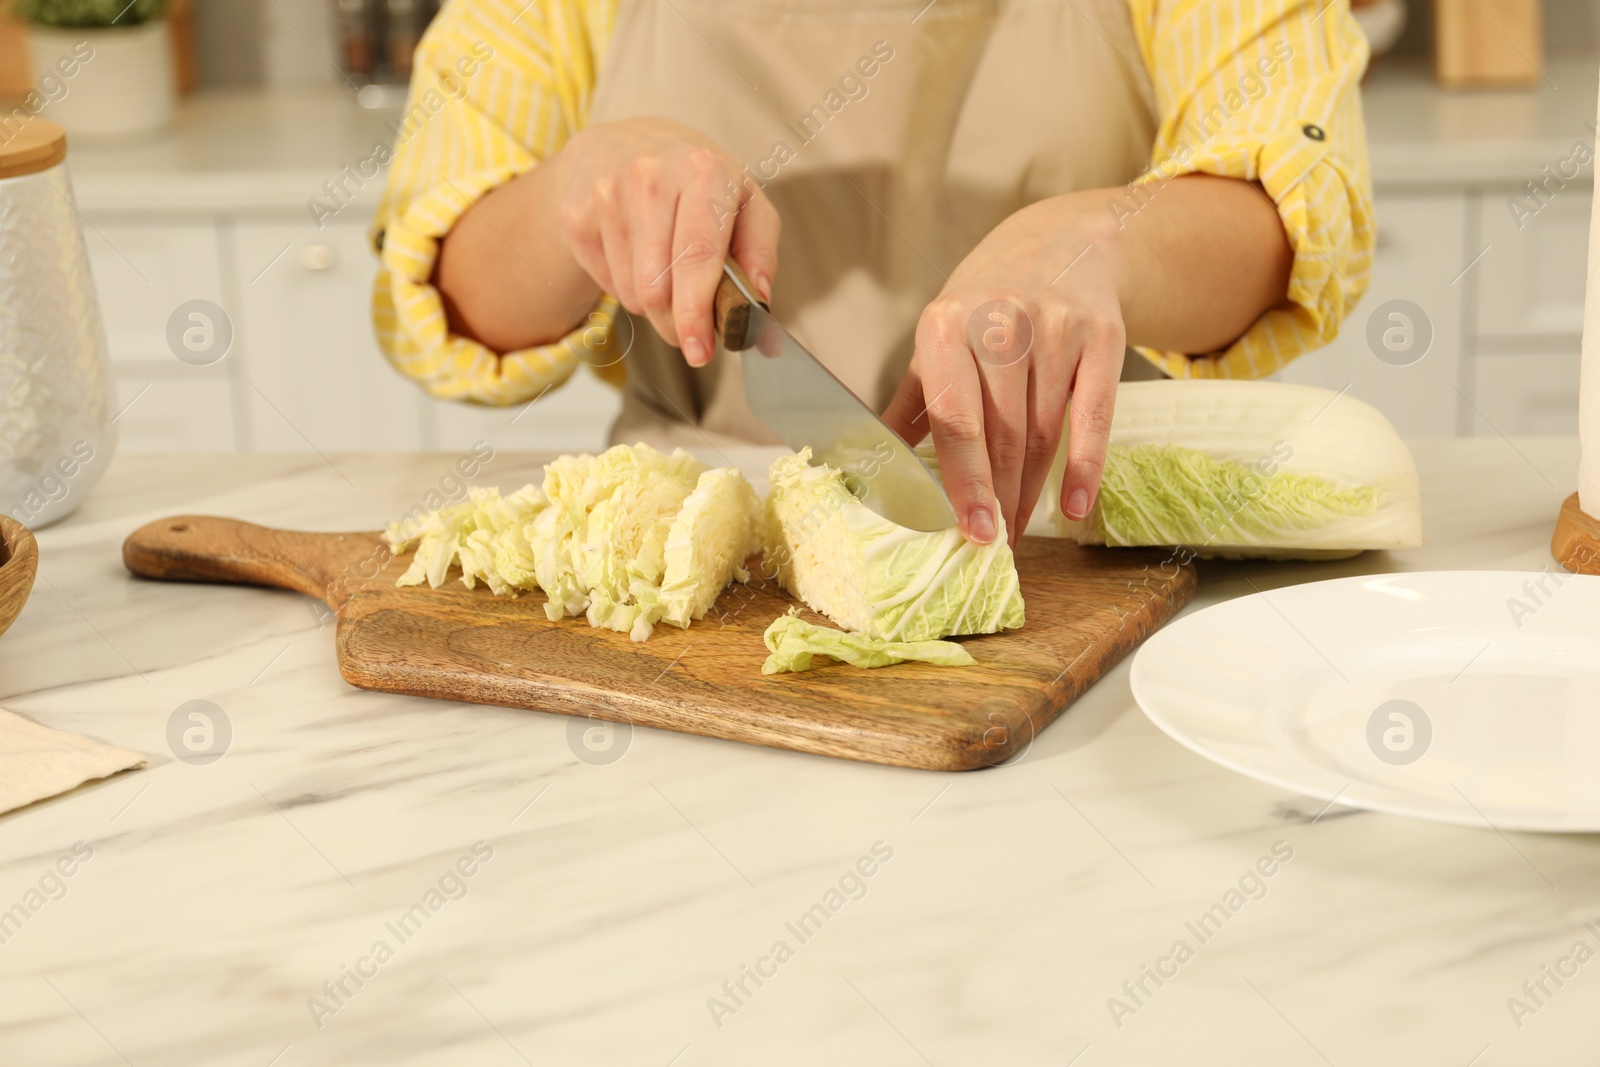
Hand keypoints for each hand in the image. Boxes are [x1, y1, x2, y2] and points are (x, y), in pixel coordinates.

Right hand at [557, 118, 780, 365]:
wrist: (623, 145)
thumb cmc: (698, 183)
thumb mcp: (745, 201)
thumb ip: (760, 252)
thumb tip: (759, 302)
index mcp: (703, 170)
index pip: (696, 256)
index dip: (696, 312)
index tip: (700, 351)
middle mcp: (651, 176)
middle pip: (658, 287)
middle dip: (677, 323)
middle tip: (690, 331)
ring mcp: (608, 195)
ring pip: (633, 294)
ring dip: (654, 306)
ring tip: (666, 274)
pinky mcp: (578, 216)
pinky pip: (609, 286)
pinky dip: (628, 289)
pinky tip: (636, 258)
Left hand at [883, 195, 1126, 546]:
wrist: (1060, 242)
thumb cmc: (985, 303)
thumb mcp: (939, 339)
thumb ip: (912, 404)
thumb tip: (868, 467)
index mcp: (945, 326)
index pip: (954, 419)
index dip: (963, 481)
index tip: (969, 530)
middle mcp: (1001, 324)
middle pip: (1003, 433)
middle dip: (998, 497)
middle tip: (994, 547)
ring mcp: (1055, 328)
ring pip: (1045, 431)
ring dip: (1032, 491)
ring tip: (1019, 530)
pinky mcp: (1101, 335)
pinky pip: (1095, 414)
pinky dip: (1087, 465)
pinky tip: (1078, 505)